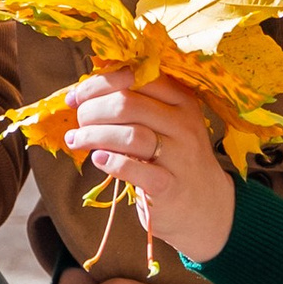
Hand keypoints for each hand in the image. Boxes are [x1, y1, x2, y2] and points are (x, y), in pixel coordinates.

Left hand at [62, 76, 236, 268]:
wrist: (206, 206)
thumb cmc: (173, 158)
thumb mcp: (165, 125)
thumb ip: (134, 105)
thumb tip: (83, 93)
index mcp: (181, 100)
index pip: (135, 78)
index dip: (99, 84)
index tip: (75, 98)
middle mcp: (183, 124)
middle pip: (127, 104)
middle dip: (91, 111)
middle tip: (78, 124)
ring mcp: (179, 156)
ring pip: (130, 135)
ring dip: (94, 136)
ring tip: (77, 141)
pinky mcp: (170, 187)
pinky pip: (135, 169)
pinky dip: (111, 162)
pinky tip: (98, 160)